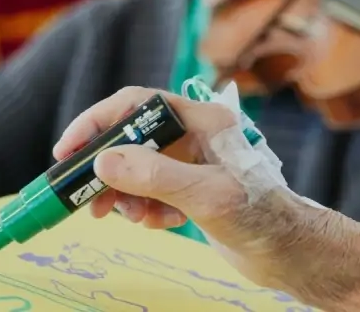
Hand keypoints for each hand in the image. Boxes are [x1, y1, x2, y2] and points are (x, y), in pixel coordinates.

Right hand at [53, 86, 337, 292]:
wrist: (292, 254)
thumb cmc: (261, 217)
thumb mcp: (205, 195)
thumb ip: (154, 175)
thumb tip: (102, 161)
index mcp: (203, 120)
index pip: (138, 104)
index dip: (98, 122)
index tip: (67, 150)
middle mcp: (196, 135)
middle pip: (133, 139)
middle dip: (108, 169)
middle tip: (86, 197)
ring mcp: (193, 163)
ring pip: (138, 169)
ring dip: (125, 194)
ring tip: (126, 217)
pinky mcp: (191, 190)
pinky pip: (152, 192)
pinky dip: (146, 208)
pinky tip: (161, 223)